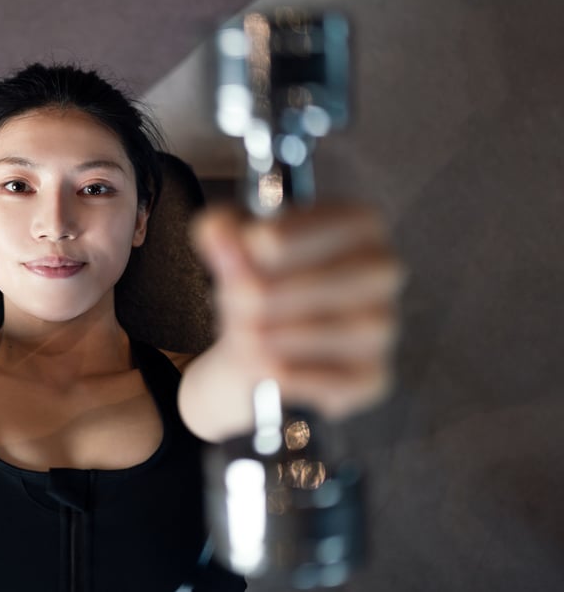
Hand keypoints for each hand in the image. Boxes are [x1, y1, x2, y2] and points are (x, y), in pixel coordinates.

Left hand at [180, 203, 403, 439]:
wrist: (266, 338)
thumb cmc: (261, 277)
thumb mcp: (234, 243)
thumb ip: (221, 230)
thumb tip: (216, 233)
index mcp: (360, 224)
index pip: (330, 225)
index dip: (282, 237)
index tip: (250, 245)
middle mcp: (383, 271)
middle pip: (312, 282)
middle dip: (255, 294)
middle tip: (230, 299)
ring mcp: (382, 326)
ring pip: (306, 332)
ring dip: (256, 335)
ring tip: (240, 330)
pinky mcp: (371, 376)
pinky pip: (313, 376)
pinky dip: (274, 371)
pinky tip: (260, 361)